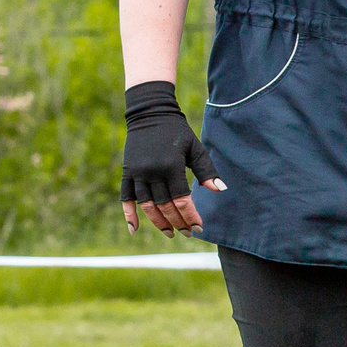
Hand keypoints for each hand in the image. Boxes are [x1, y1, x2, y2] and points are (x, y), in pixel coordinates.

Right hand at [120, 80, 222, 236]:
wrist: (150, 113)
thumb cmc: (178, 131)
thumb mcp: (195, 148)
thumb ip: (206, 170)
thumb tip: (220, 190)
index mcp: (172, 166)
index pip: (182, 200)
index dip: (190, 216)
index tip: (199, 227)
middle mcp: (153, 172)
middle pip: (165, 206)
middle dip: (178, 222)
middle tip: (188, 233)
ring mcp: (138, 173)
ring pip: (147, 205)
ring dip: (158, 222)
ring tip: (169, 233)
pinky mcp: (127, 172)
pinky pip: (126, 197)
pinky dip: (129, 214)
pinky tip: (135, 230)